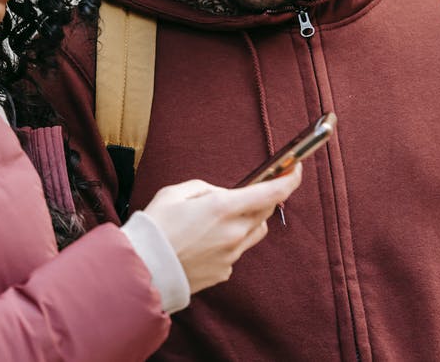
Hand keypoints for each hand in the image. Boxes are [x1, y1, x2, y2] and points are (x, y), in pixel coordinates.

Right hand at [141, 163, 302, 293]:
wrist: (144, 269)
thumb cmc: (156, 227)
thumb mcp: (176, 193)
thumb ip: (205, 189)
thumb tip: (222, 194)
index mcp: (223, 208)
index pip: (272, 193)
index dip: (289, 179)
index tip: (295, 169)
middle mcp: (234, 232)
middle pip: (266, 212)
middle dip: (263, 199)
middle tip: (248, 192)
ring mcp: (231, 255)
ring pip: (255, 232)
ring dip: (248, 221)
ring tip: (221, 219)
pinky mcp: (224, 271)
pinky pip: (237, 251)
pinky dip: (229, 242)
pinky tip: (205, 242)